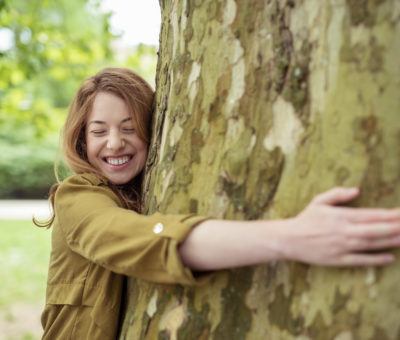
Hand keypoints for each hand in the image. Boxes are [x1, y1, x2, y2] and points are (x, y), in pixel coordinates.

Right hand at [281, 187, 399, 265]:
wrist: (290, 239)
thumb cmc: (306, 219)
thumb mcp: (319, 201)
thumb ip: (338, 194)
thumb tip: (356, 190)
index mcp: (341, 216)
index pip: (371, 215)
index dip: (390, 215)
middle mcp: (344, 231)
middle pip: (376, 230)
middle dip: (396, 227)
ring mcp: (342, 246)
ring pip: (372, 244)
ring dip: (391, 242)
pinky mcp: (338, 259)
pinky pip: (361, 260)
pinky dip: (376, 259)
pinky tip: (390, 258)